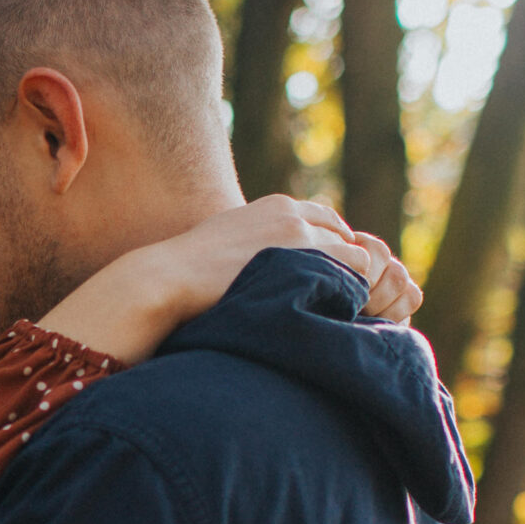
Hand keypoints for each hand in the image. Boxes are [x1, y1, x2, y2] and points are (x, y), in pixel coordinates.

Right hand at [42, 196, 412, 365]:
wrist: (168, 279)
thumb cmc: (187, 278)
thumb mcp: (227, 249)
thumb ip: (256, 251)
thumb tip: (258, 273)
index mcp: (274, 207)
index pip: (328, 222)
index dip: (336, 251)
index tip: (332, 281)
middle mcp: (291, 213)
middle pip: (346, 237)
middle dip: (351, 267)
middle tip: (348, 303)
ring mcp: (299, 233)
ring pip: (356, 255)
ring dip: (356, 284)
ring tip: (347, 315)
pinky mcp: (302, 256)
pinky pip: (355, 271)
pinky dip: (356, 291)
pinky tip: (341, 315)